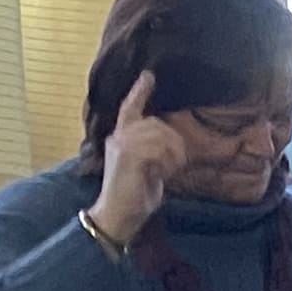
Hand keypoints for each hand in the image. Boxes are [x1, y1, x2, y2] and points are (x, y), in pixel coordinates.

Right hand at [88, 69, 193, 246]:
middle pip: (156, 123)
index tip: (149, 75)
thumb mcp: (148, 168)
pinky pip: (159, 149)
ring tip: (168, 171)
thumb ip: (154, 151)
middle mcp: (118, 137)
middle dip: (173, 142)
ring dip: (173, 154)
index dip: (139, 91)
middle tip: (174, 165)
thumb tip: (172, 143)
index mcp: (121, 138)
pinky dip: (167, 162)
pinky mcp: (129, 156)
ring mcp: (122, 145)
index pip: (129, 108)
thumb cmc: (135, 195)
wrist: (117, 215)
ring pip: (160, 134)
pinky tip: (162, 174)